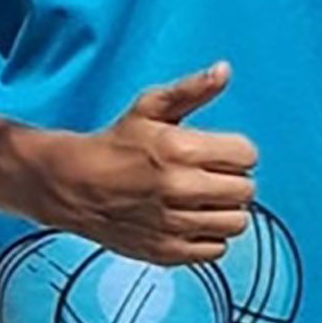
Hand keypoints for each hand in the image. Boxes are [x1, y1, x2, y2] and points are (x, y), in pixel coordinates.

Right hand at [23, 61, 258, 264]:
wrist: (75, 185)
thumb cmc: (116, 143)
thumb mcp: (151, 106)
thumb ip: (192, 89)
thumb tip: (224, 70)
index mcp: (181, 150)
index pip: (247, 155)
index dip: (238, 151)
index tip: (221, 152)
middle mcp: (181, 189)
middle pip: (246, 190)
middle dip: (235, 180)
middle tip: (213, 175)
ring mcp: (174, 225)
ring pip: (236, 223)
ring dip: (226, 210)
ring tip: (205, 199)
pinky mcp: (167, 252)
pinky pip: (216, 250)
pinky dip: (210, 236)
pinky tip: (192, 220)